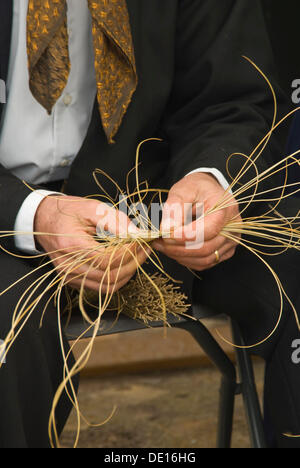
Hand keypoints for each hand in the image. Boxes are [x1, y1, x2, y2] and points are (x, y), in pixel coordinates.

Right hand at [34, 195, 148, 292]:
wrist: (44, 220)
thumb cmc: (68, 211)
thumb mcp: (92, 208)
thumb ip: (116, 221)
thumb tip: (137, 234)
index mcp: (72, 246)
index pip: (108, 260)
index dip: (130, 253)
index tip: (143, 242)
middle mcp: (69, 266)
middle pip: (110, 277)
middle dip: (133, 264)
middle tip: (145, 249)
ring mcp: (69, 276)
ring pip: (107, 287)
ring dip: (127, 273)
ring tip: (138, 256)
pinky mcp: (72, 281)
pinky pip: (100, 286)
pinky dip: (116, 277)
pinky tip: (124, 263)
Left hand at [152, 173, 240, 270]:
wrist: (208, 192)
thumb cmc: (196, 189)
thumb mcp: (183, 189)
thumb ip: (174, 208)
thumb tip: (166, 229)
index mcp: (226, 209)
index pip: (206, 231)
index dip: (183, 236)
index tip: (163, 234)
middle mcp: (233, 228)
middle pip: (205, 248)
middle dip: (177, 248)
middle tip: (158, 241)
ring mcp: (231, 242)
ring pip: (204, 259)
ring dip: (180, 256)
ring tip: (162, 246)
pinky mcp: (225, 251)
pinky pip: (205, 263)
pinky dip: (186, 260)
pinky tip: (174, 250)